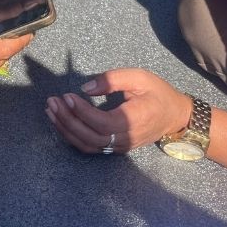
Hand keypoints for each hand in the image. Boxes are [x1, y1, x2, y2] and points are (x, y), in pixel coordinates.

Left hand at [45, 68, 191, 153]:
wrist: (175, 116)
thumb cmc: (158, 94)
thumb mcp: (140, 78)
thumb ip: (113, 79)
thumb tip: (86, 87)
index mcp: (133, 121)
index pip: (101, 123)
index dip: (81, 112)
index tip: (67, 96)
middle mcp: (125, 139)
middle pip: (90, 137)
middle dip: (67, 120)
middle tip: (52, 102)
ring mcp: (119, 146)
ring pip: (87, 145)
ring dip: (65, 129)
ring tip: (51, 110)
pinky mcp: (115, 147)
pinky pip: (90, 146)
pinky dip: (72, 136)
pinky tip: (61, 122)